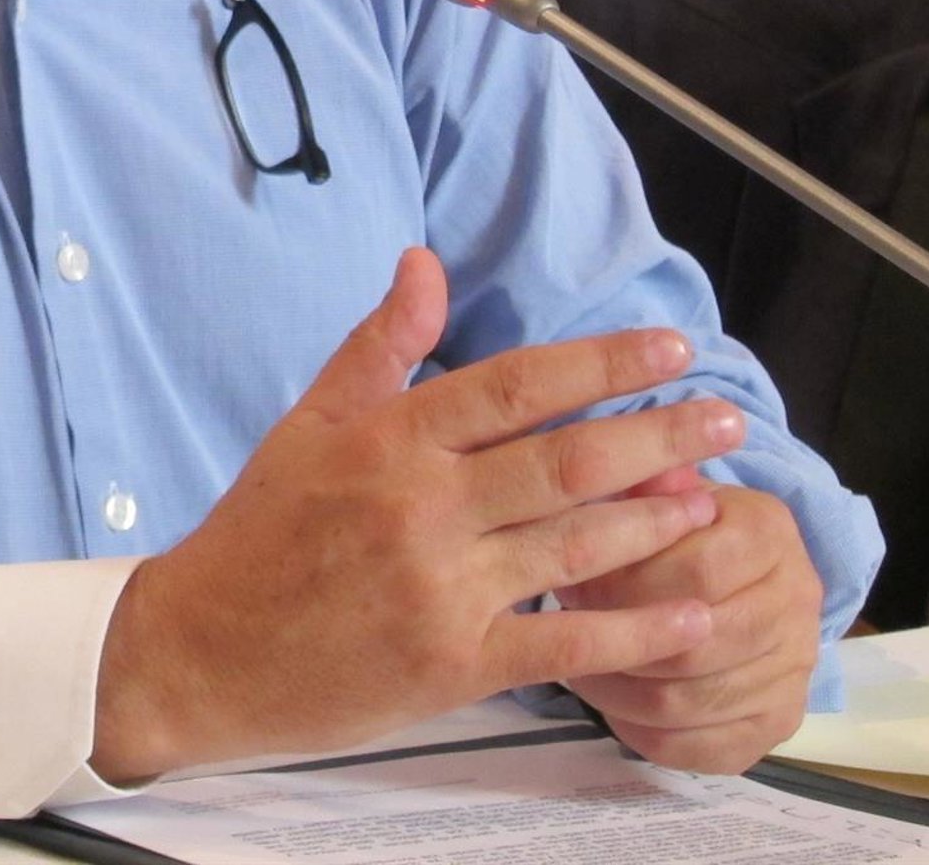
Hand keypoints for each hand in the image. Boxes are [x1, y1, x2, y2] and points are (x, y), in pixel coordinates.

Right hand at [92, 249, 740, 779]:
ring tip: (717, 496)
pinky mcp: (454, 666)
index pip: (515, 385)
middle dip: (657, 434)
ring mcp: (443, 589)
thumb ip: (379, 346)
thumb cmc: (258, 531)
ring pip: (574, 546)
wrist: (202, 649)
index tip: (667, 347)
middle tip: (726, 416)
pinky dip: (634, 633)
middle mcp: (423, 507)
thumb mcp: (308, 422)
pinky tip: (691, 618)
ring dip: (655, 520)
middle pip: (565, 460)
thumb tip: (424, 262)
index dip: (600, 362)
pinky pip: (562, 644)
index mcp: (390, 439)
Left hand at [558, 479, 823, 772]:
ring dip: (620, 690)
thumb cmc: (677, 524)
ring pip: (690, 700)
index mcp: (769, 529)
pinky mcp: (778, 726)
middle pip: (696, 643)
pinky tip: (609, 703)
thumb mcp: (658, 487)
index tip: (572, 581)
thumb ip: (638, 483)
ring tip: (575, 663)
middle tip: (567, 630)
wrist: (739, 577)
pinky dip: (643, 731)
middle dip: (620, 638)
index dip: (627, 582)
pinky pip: (701, 748)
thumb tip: (615, 474)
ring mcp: (795, 669)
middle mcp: (797, 599)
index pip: (699, 569)